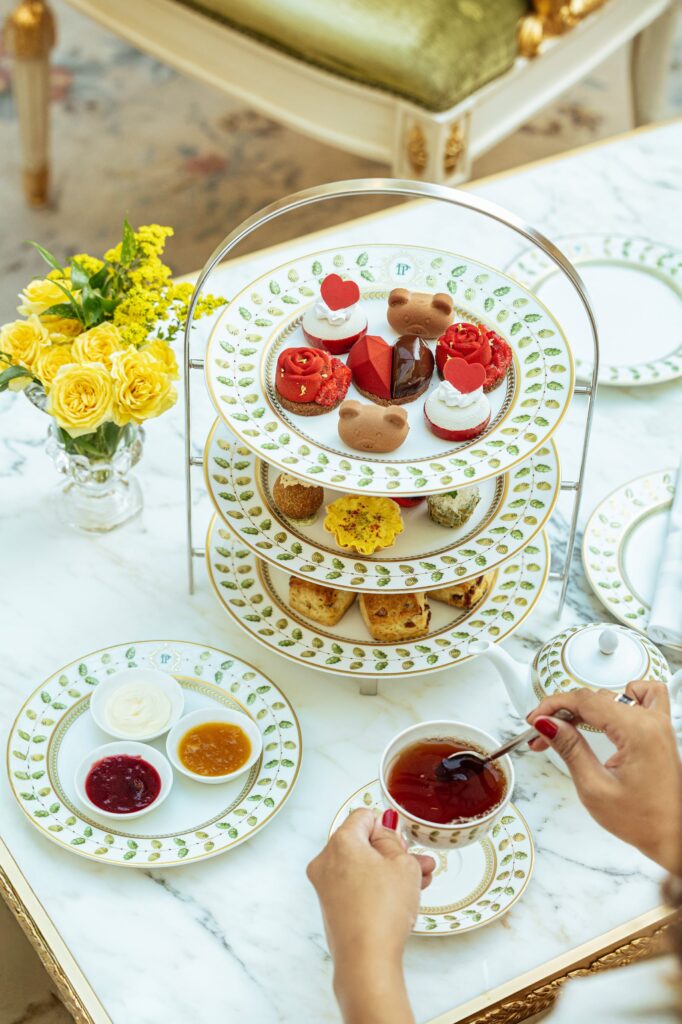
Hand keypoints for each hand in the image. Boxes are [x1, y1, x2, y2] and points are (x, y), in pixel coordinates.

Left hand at [307, 809, 434, 1023]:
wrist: (367, 961)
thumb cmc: (383, 911)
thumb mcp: (403, 864)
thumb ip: (394, 841)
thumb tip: (384, 835)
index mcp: (340, 842)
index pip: (364, 817)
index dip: (387, 826)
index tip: (402, 841)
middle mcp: (326, 861)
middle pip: (363, 844)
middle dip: (394, 852)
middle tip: (417, 861)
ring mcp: (326, 886)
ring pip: (363, 867)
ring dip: (391, 871)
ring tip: (421, 881)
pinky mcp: (331, 907)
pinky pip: (356, 886)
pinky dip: (377, 887)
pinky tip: (404, 897)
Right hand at [527, 679, 681, 872]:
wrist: (673, 837)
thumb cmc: (644, 821)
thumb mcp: (594, 787)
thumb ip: (569, 748)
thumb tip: (547, 724)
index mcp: (637, 731)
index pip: (584, 700)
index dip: (553, 706)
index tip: (535, 719)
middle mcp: (652, 721)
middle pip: (595, 697)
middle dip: (564, 712)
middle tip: (544, 734)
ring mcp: (659, 724)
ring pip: (615, 694)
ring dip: (588, 706)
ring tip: (570, 726)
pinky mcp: (660, 731)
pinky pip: (646, 696)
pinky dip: (625, 697)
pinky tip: (609, 714)